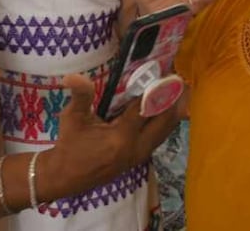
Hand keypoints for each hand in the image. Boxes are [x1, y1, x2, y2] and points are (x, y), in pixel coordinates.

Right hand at [41, 74, 181, 196]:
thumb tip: (74, 75)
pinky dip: (165, 123)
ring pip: (164, 132)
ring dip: (173, 112)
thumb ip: (81, 96)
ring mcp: (140, 155)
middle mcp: (136, 148)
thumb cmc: (70, 145)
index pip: (145, 110)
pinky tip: (169, 111)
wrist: (66, 176)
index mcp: (121, 137)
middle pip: (163, 122)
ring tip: (182, 92)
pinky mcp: (139, 158)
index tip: (165, 73)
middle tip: (180, 80)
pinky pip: (159, 138)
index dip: (156, 91)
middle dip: (173, 100)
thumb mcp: (73, 118)